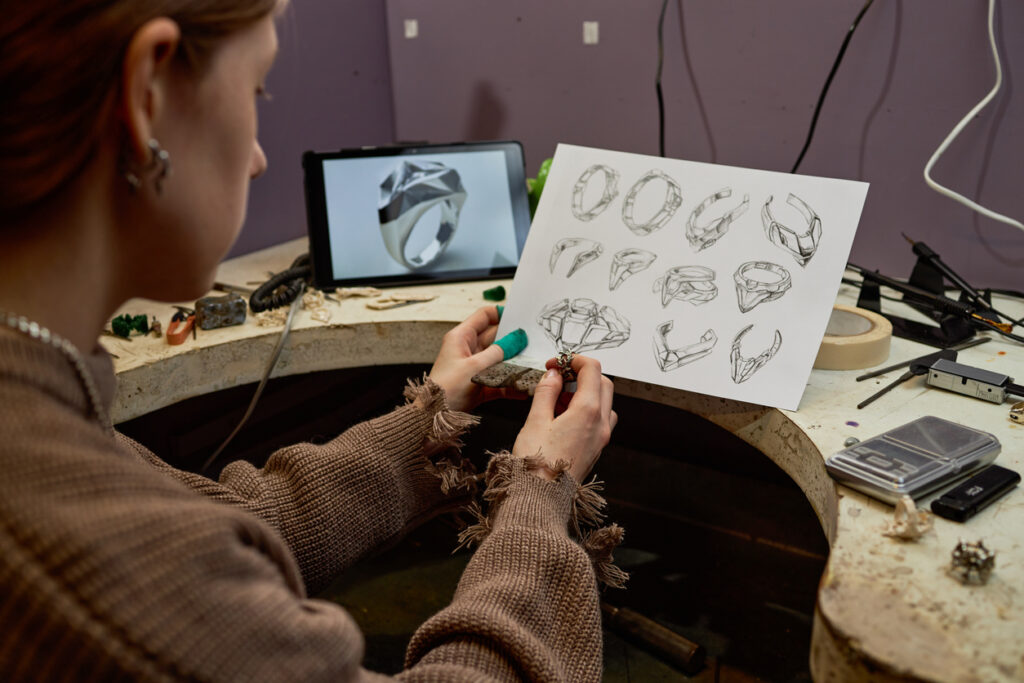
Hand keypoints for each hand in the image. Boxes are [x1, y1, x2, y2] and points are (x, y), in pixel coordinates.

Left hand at [428, 306, 522, 411]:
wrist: (435, 416)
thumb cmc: (446, 388)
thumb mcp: (475, 366)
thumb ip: (499, 351)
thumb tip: (517, 338)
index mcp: (461, 337)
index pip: (484, 316)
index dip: (501, 314)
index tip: (520, 316)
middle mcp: (468, 350)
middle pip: (495, 338)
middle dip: (513, 341)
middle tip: (531, 342)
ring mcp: (474, 367)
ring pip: (499, 360)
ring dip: (513, 364)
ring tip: (530, 364)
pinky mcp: (479, 384)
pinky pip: (498, 380)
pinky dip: (509, 385)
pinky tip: (521, 388)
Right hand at [512, 355, 616, 482]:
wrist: (541, 498)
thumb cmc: (536, 463)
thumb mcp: (535, 420)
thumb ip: (546, 392)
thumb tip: (553, 375)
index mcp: (587, 411)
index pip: (592, 370)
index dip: (573, 360)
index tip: (556, 364)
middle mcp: (600, 423)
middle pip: (603, 383)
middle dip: (582, 374)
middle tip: (558, 377)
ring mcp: (601, 438)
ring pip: (604, 402)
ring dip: (585, 393)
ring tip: (558, 400)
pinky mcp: (596, 448)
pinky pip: (599, 420)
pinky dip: (586, 409)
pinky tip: (563, 417)